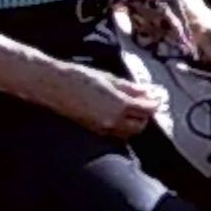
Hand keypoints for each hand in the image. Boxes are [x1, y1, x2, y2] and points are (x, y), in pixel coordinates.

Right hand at [43, 62, 165, 140]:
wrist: (53, 85)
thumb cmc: (80, 77)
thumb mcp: (109, 79)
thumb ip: (129, 88)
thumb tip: (146, 91)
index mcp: (119, 105)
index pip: (145, 109)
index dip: (154, 104)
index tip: (158, 98)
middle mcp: (113, 120)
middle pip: (139, 125)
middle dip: (146, 116)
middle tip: (147, 104)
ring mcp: (102, 128)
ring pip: (127, 132)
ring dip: (134, 123)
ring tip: (134, 110)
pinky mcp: (93, 130)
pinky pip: (115, 133)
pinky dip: (122, 127)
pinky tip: (119, 116)